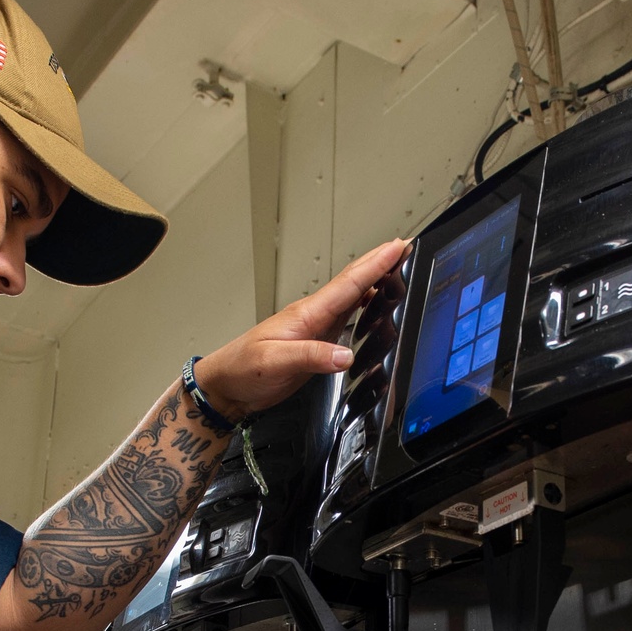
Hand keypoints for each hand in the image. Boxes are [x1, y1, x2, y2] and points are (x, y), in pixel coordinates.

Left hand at [191, 238, 409, 419]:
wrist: (225, 384)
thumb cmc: (242, 369)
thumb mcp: (274, 362)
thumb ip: (311, 357)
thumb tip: (346, 355)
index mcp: (306, 314)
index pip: (348, 284)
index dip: (375, 265)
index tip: (398, 247)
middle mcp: (314, 316)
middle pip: (353, 283)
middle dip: (380, 262)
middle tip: (406, 246)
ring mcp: (315, 327)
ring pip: (352, 297)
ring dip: (375, 280)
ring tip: (398, 267)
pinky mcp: (316, 342)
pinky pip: (346, 317)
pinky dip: (365, 305)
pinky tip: (374, 305)